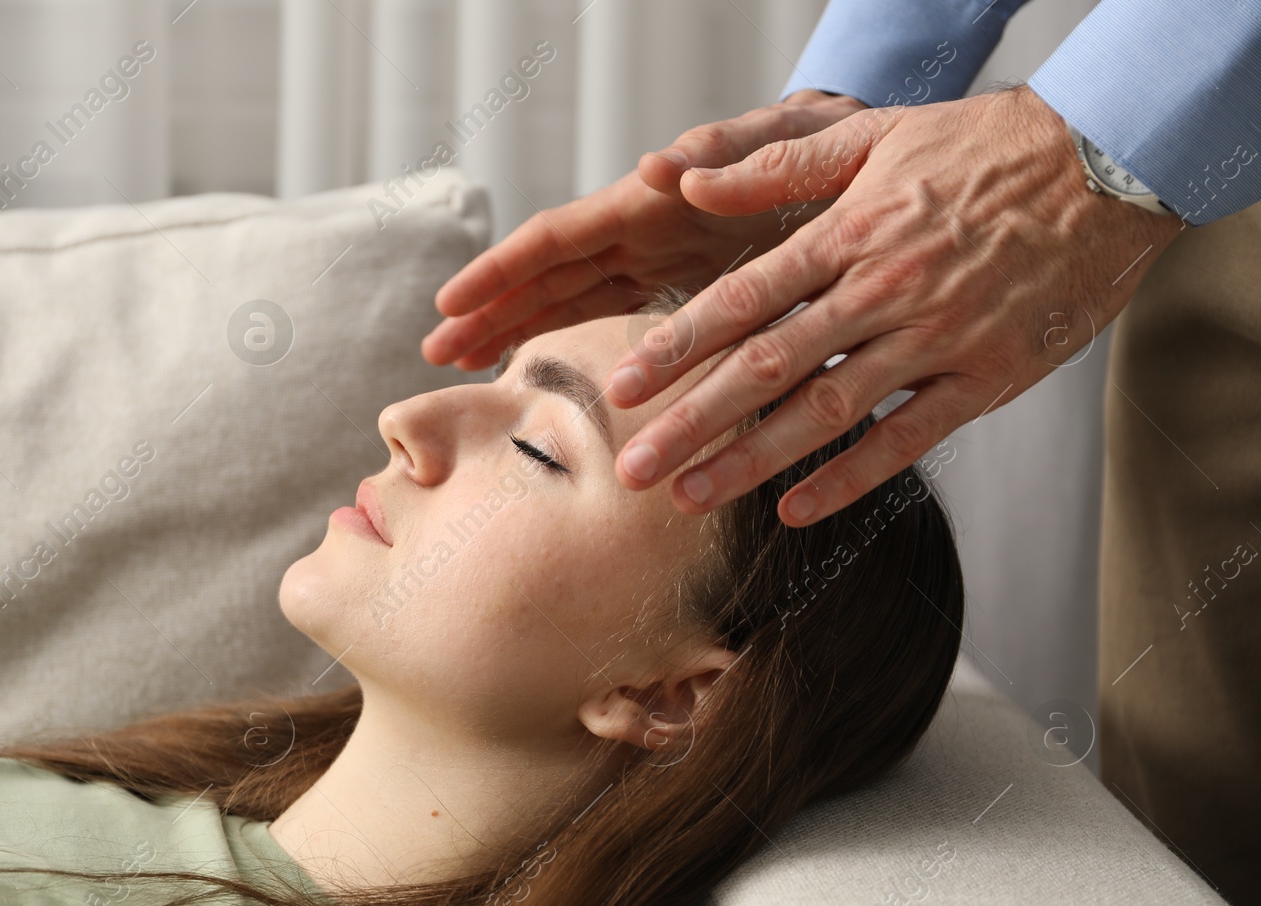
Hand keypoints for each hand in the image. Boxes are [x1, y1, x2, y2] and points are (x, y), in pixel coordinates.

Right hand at [421, 90, 868, 371]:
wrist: (874, 162)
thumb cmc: (832, 141)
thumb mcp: (790, 141)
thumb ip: (732, 155)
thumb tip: (659, 167)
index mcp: (653, 201)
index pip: (557, 239)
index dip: (500, 272)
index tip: (450, 305)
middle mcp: (643, 229)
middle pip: (546, 275)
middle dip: (488, 311)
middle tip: (433, 355)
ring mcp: (657, 257)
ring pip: (568, 298)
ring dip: (514, 329)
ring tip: (464, 364)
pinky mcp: (683, 283)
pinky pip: (608, 312)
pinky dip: (567, 336)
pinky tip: (534, 360)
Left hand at [604, 84, 1186, 524]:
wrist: (1109, 163)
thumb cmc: (982, 148)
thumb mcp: (872, 135)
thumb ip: (775, 167)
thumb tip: (686, 180)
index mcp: (850, 232)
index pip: (742, 299)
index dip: (677, 347)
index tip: (623, 386)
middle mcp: (884, 288)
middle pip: (768, 366)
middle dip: (693, 422)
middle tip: (634, 469)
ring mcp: (937, 336)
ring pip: (828, 409)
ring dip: (754, 459)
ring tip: (692, 495)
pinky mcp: (988, 375)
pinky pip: (910, 438)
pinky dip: (851, 477)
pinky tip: (796, 510)